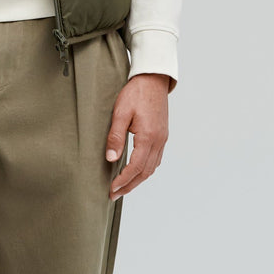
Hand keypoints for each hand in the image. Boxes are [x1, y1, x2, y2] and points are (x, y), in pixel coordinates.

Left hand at [105, 73, 171, 198]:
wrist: (153, 79)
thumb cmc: (135, 93)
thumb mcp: (120, 113)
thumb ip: (115, 137)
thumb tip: (111, 159)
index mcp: (148, 137)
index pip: (135, 167)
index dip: (123, 181)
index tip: (112, 189)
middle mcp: (159, 141)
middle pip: (145, 172)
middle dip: (130, 185)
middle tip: (115, 194)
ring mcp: (163, 138)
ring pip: (152, 167)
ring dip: (138, 179)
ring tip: (123, 186)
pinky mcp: (162, 135)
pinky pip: (156, 159)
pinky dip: (146, 169)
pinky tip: (136, 171)